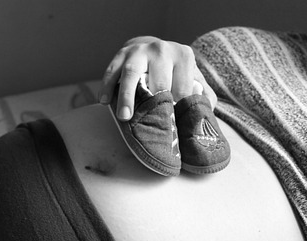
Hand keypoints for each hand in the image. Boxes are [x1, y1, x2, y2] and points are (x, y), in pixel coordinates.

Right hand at [99, 37, 216, 120]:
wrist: (154, 49)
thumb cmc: (174, 73)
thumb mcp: (193, 79)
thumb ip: (203, 96)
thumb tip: (204, 117)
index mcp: (183, 56)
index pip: (182, 86)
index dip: (178, 108)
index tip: (172, 125)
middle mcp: (162, 50)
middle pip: (158, 80)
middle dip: (155, 104)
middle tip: (151, 125)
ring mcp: (140, 50)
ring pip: (132, 73)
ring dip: (127, 96)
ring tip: (124, 117)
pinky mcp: (121, 54)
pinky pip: (112, 71)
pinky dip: (107, 86)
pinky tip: (103, 101)